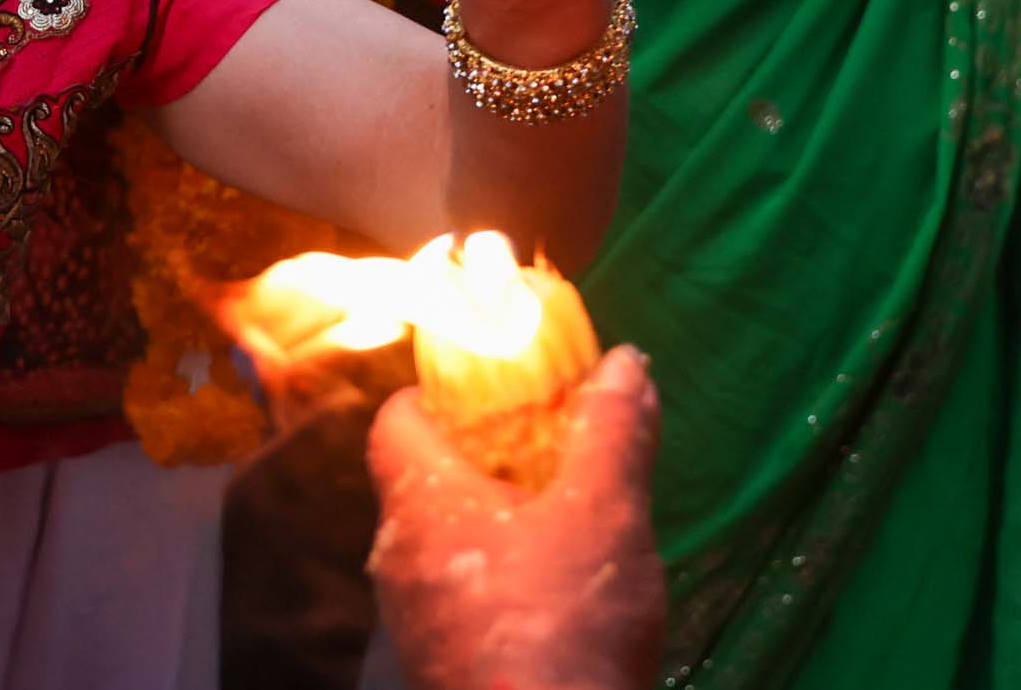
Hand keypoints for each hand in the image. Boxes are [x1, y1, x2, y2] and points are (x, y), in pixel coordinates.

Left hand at [368, 347, 667, 689]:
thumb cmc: (565, 619)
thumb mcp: (606, 512)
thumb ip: (612, 431)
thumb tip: (625, 362)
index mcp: (419, 504)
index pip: (395, 420)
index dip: (439, 392)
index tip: (496, 387)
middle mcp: (398, 559)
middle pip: (424, 479)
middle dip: (485, 455)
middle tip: (549, 444)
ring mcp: (415, 619)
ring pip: (444, 541)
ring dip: (496, 519)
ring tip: (566, 512)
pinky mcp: (440, 663)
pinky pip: (459, 594)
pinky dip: (499, 573)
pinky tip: (557, 585)